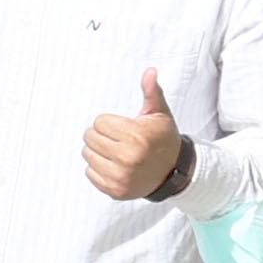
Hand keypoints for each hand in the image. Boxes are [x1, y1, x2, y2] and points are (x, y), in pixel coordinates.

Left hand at [83, 67, 183, 201]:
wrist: (175, 172)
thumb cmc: (163, 139)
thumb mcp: (159, 115)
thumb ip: (151, 92)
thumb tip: (150, 71)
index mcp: (137, 136)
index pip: (98, 122)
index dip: (110, 123)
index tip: (124, 127)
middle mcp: (128, 158)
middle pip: (89, 137)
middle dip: (101, 136)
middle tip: (119, 140)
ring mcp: (121, 176)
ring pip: (87, 154)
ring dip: (98, 152)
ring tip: (117, 153)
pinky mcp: (115, 190)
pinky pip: (89, 173)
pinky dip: (98, 169)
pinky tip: (116, 167)